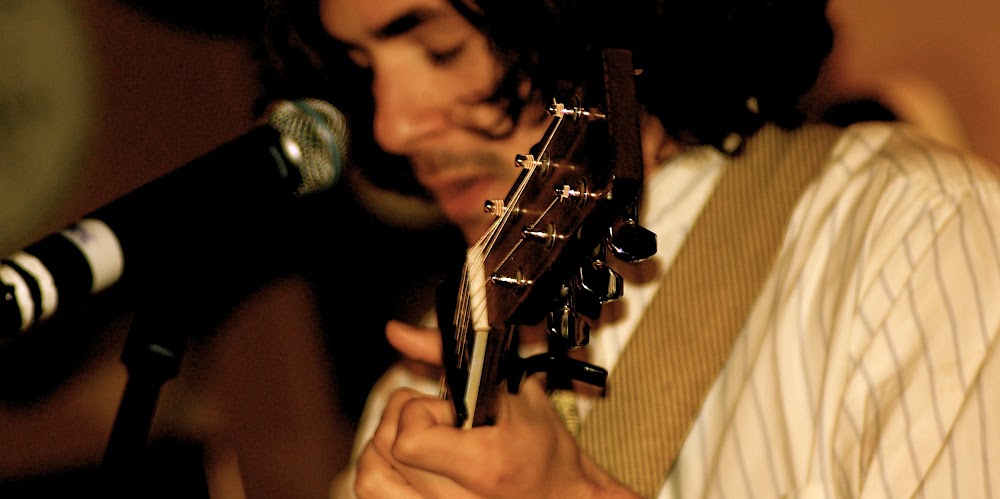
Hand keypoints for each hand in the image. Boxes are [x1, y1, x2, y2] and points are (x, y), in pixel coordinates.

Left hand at [354, 372, 638, 497]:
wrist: (564, 498)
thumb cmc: (544, 453)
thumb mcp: (512, 391)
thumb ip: (447, 356)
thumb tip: (398, 333)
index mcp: (484, 466)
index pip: (408, 442)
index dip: (419, 414)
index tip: (447, 410)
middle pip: (382, 453)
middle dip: (404, 424)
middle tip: (438, 423)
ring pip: (371, 478)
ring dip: (387, 450)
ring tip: (420, 443)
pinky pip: (379, 496)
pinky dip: (386, 474)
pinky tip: (412, 465)